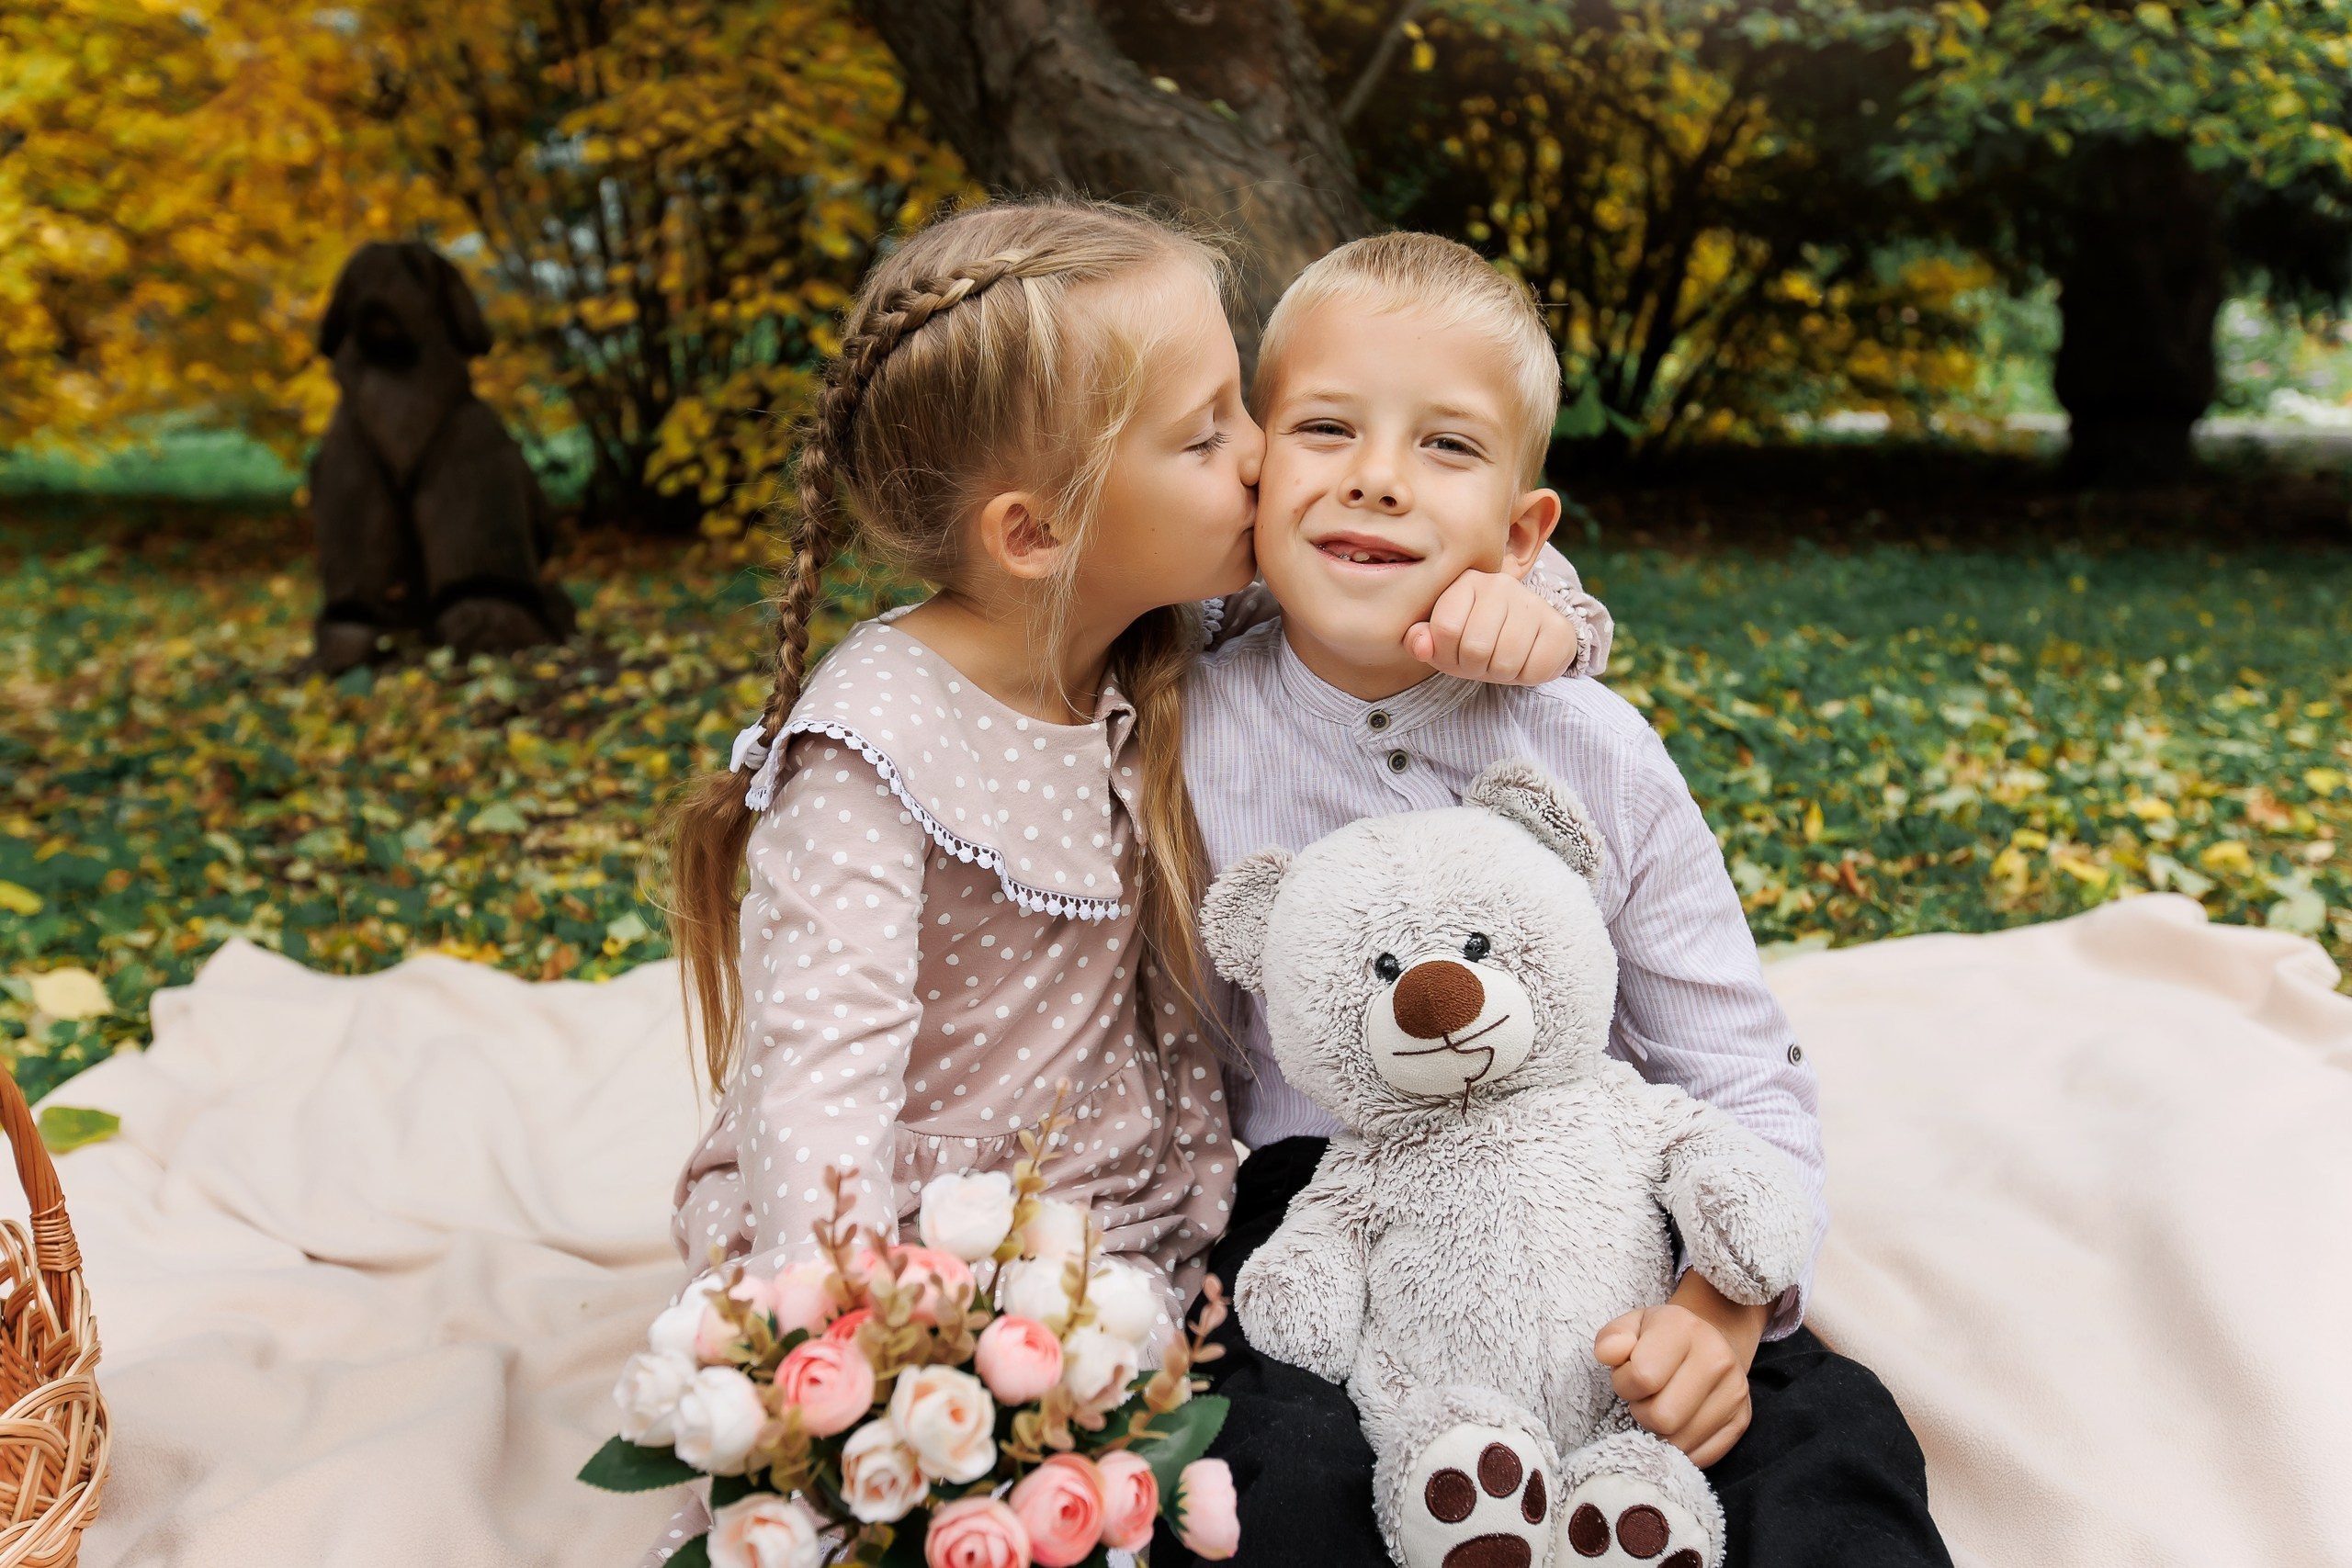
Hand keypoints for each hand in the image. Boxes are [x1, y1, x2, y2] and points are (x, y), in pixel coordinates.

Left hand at [1406, 569, 1580, 685]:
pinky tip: (1526, 660)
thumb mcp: (1444, 640)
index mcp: (1466, 581)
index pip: (1444, 628)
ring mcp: (1532, 603)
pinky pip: (1534, 670)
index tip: (1456, 652)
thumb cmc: (1478, 637)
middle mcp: (1500, 585)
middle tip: (1483, 661)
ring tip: (1503, 660)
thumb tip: (1420, 646)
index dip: (1446, 654)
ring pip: (1505, 661)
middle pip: (1474, 648)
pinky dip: (1526, 677)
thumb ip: (1421, 641)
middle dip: (1475, 667)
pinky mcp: (1558, 627)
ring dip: (1501, 674)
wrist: (1529, 638)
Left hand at [1592, 1295, 1759, 1468]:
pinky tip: (1678, 1426)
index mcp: (1684, 1328)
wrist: (1709, 1343)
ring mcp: (1735, 1391)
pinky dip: (1681, 1450)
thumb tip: (1608, 1355)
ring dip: (1660, 1434)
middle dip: (1642, 1413)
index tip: (1628, 1376)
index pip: (1642, 1377)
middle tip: (1644, 1398)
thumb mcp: (1631, 1327)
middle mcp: (1717, 1358)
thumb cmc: (1661, 1339)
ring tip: (1662, 1408)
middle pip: (1662, 1417)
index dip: (1623, 1384)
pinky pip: (1702, 1457)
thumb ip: (1611, 1339)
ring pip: (1681, 1442)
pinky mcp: (1742, 1420)